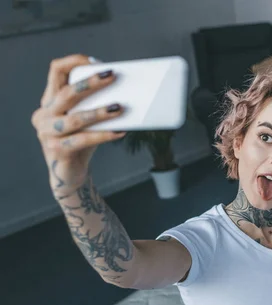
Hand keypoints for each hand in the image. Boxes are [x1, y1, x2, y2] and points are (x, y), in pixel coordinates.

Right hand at [31, 54, 125, 199]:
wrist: (70, 173)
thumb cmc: (81, 142)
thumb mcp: (85, 120)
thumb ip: (94, 105)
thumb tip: (126, 92)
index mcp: (49, 101)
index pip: (55, 72)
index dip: (73, 62)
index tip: (95, 62)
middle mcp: (44, 115)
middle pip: (67, 93)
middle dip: (91, 83)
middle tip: (112, 76)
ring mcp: (47, 133)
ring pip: (75, 118)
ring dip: (100, 112)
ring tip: (119, 107)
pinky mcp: (57, 150)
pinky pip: (83, 140)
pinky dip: (103, 135)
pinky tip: (119, 132)